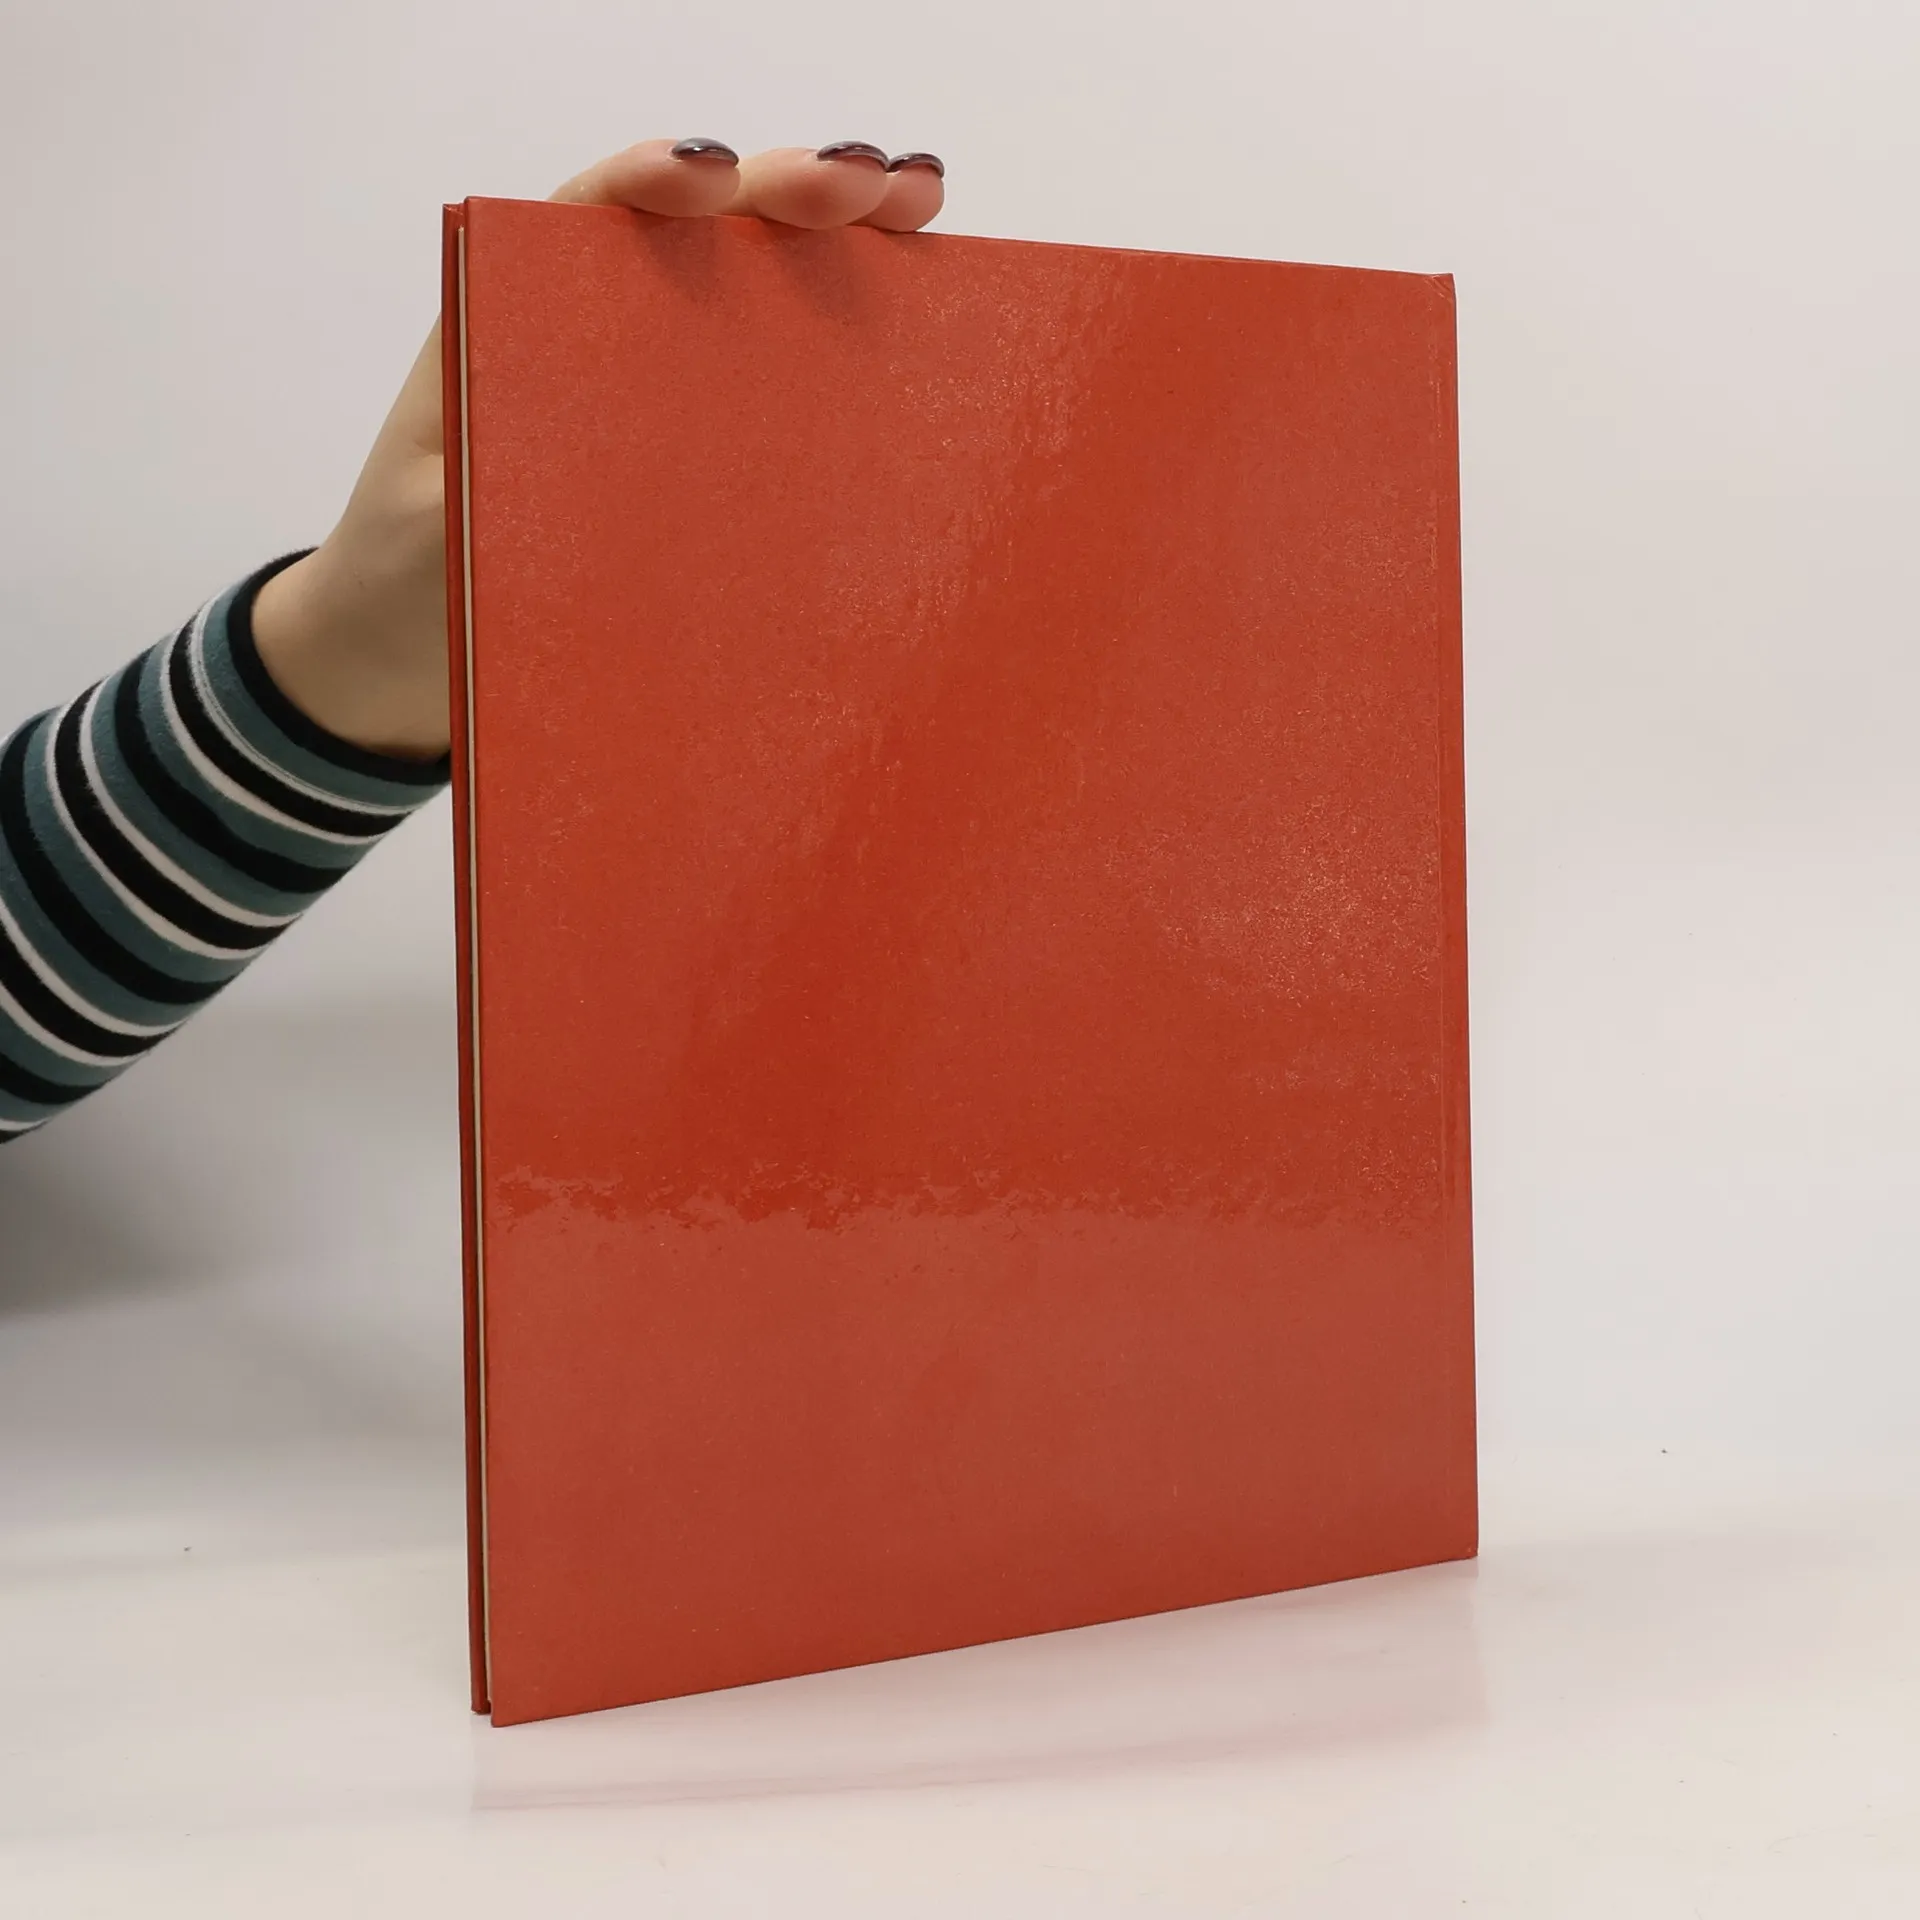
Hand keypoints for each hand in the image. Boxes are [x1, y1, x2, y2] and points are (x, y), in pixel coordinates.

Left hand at [252, 139, 945, 760]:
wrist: (409, 668)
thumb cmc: (407, 587)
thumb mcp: (433, 529)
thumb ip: (489, 486)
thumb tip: (598, 478)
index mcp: (515, 323)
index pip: (597, 215)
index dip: (662, 180)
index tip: (717, 176)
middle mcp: (600, 343)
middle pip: (708, 235)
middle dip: (793, 191)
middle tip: (880, 185)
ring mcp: (661, 406)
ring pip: (761, 301)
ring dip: (843, 249)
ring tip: (922, 212)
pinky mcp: (702, 473)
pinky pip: (783, 405)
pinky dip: (849, 363)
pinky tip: (920, 342)